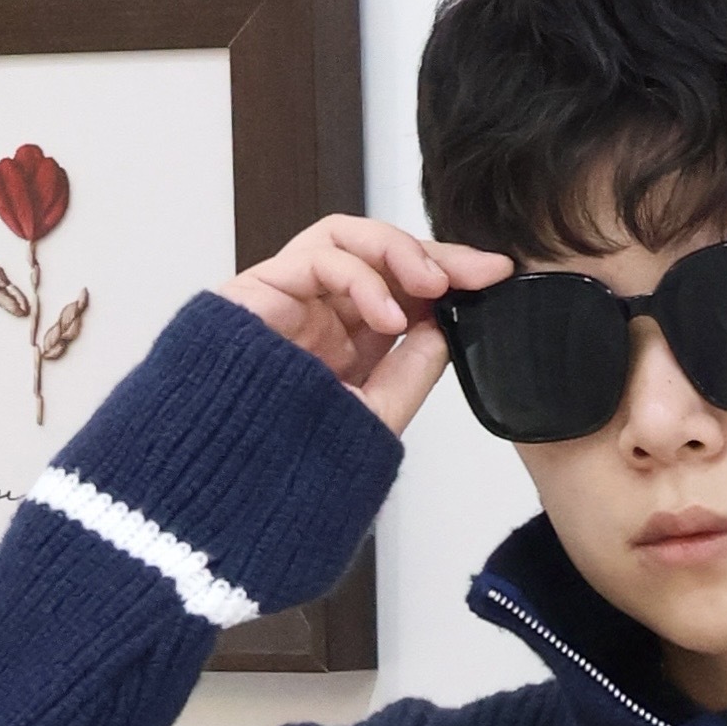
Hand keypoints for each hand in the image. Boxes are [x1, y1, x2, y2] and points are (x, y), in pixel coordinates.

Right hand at [219, 213, 510, 434]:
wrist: (230, 488)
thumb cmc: (290, 463)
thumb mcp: (376, 415)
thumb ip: (412, 370)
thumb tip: (444, 322)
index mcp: (345, 341)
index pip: (401, 286)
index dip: (449, 274)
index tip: (495, 276)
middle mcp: (316, 314)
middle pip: (379, 253)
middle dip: (436, 254)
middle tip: (479, 270)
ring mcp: (287, 299)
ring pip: (345, 236)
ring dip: (399, 252)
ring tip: (433, 286)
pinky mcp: (255, 289)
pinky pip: (314, 256)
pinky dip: (360, 276)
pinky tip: (389, 315)